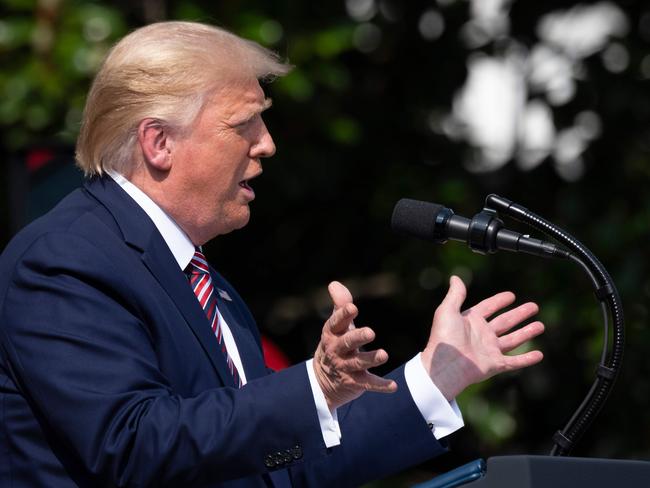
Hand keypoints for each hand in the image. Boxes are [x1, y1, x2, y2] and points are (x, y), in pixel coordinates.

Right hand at [313, 281, 396, 410]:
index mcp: (332, 333)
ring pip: (358, 362)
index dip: (344, 314)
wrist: (322, 381)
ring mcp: (345, 367)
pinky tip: (393, 386)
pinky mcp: (355, 382)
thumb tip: (334, 283)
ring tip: (384, 354)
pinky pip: (368, 384)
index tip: (353, 307)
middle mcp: (337, 350)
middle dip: (358, 337)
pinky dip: (380, 385)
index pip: (336, 322)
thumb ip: (339, 305)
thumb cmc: (335, 344)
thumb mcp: (336, 326)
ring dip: (371, 358)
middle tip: (371, 332)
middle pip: (347, 342)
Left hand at [421, 275, 543, 400]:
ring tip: (541, 325)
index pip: (488, 307)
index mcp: (471, 321)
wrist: (446, 365)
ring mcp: (489, 350)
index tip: (511, 295)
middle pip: (505, 322)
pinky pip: (515, 361)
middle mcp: (482, 335)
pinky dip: (527, 359)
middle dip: (519, 314)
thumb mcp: (447, 311)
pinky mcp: (495, 365)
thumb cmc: (445, 338)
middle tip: (534, 306)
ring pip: (513, 340)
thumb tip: (456, 277)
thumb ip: (455, 295)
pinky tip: (539, 354)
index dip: (499, 301)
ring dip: (527, 332)